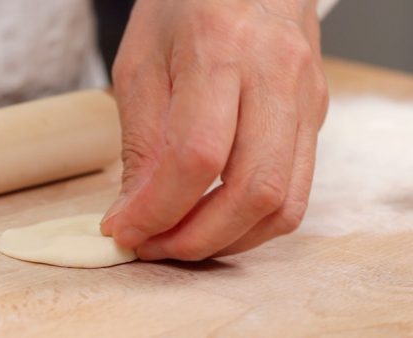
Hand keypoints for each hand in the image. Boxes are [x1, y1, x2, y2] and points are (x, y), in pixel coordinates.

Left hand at [101, 0, 328, 259]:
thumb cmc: (184, 9)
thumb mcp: (141, 64)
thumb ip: (143, 141)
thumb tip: (137, 212)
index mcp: (221, 50)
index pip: (196, 156)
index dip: (157, 209)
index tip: (123, 230)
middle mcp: (276, 76)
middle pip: (251, 190)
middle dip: (194, 238)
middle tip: (151, 245)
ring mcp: (306, 98)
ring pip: (283, 202)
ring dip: (226, 239)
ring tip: (180, 239)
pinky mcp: (315, 116)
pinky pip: (295, 191)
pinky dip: (252, 223)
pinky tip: (216, 221)